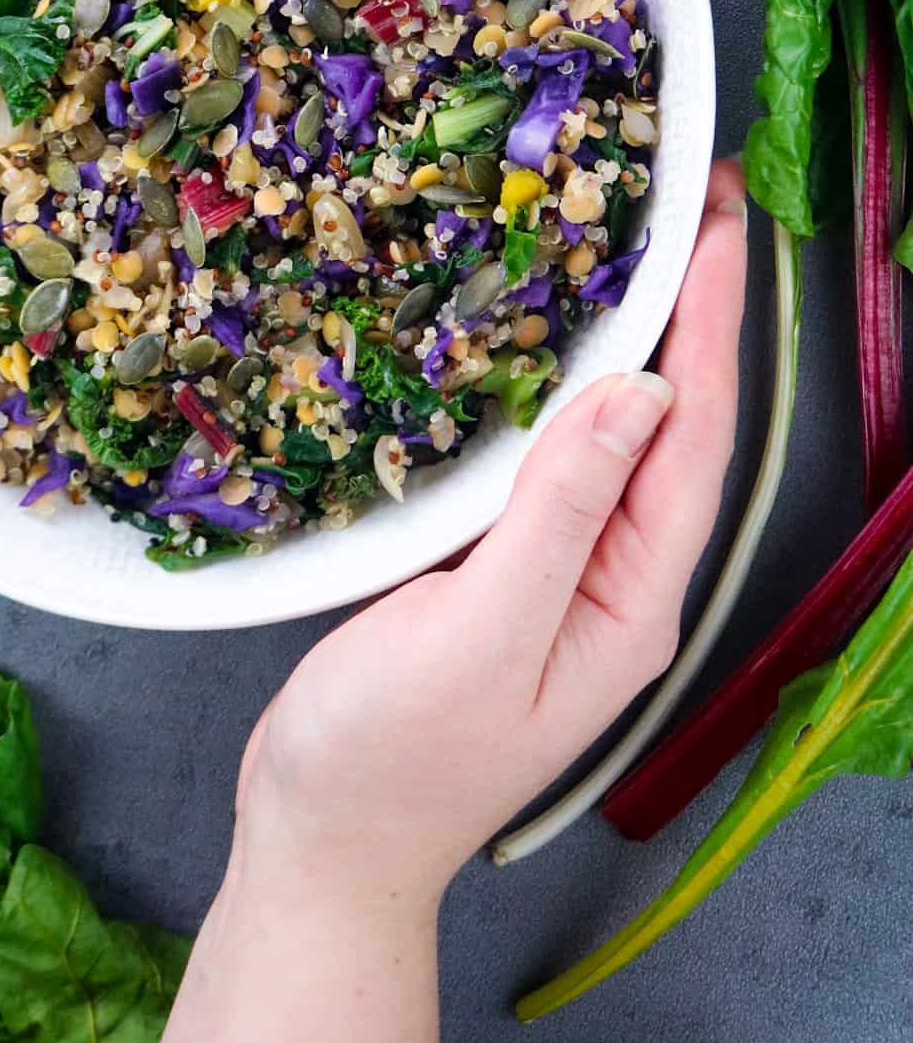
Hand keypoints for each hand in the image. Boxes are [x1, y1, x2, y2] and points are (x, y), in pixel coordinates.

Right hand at [233, 161, 747, 909]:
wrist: (321, 841)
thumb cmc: (392, 758)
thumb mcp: (482, 632)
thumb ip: (561, 511)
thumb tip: (641, 389)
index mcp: (630, 600)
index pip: (692, 439)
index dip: (711, 325)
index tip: (721, 224)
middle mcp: (610, 580)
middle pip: (666, 426)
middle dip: (685, 312)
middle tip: (690, 202)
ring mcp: (555, 574)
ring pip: (606, 433)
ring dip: (623, 337)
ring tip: (627, 241)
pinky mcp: (496, 567)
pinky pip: (543, 457)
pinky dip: (548, 386)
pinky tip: (531, 339)